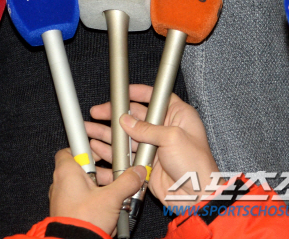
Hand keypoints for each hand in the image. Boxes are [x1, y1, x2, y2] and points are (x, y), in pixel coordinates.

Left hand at [49, 149, 145, 234]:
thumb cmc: (84, 221)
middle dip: (101, 174)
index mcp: (67, 171)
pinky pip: (82, 202)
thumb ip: (127, 182)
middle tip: (114, 179)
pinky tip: (108, 212)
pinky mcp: (67, 213)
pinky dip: (94, 203)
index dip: (87, 148)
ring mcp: (62, 200)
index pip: (72, 149)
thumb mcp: (111, 198)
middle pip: (83, 169)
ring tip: (114, 199)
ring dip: (100, 190)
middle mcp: (61, 183)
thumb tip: (137, 172)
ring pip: (84, 187)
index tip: (101, 152)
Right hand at [86, 84, 219, 207]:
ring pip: (128, 136)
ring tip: (91, 128)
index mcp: (178, 115)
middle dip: (116, 114)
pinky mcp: (147, 163)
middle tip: (99, 111)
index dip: (138, 93)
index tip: (122, 91)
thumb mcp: (173, 137)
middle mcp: (165, 129)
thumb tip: (128, 121)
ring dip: (109, 133)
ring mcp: (155, 146)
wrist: (197, 196)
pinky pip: (126, 154)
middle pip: (136, 116)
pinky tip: (99, 147)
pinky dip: (112, 151)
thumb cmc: (196, 165)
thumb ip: (148, 129)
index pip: (155, 97)